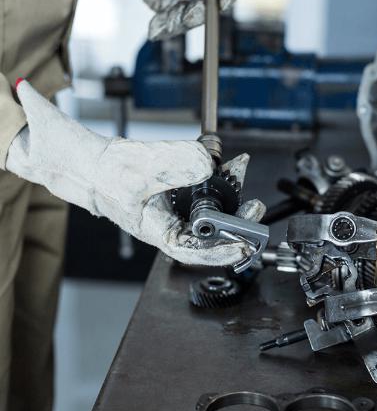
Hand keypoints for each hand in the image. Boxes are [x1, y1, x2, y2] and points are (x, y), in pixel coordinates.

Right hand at [6, 81, 263, 265]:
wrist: (88, 161)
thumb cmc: (102, 174)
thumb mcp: (139, 167)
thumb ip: (174, 163)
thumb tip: (208, 162)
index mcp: (156, 230)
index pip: (193, 250)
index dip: (220, 251)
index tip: (244, 244)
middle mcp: (169, 222)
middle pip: (209, 227)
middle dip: (234, 217)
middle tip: (255, 206)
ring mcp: (174, 206)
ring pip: (208, 204)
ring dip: (227, 189)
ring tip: (239, 168)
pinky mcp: (177, 189)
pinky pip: (202, 185)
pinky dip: (215, 173)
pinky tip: (224, 159)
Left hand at [61, 0, 241, 39]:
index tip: (221, 2)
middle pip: (212, 5)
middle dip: (199, 14)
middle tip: (185, 16)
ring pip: (192, 18)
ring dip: (179, 24)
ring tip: (160, 26)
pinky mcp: (174, 7)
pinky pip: (173, 23)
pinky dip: (165, 28)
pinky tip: (155, 29)